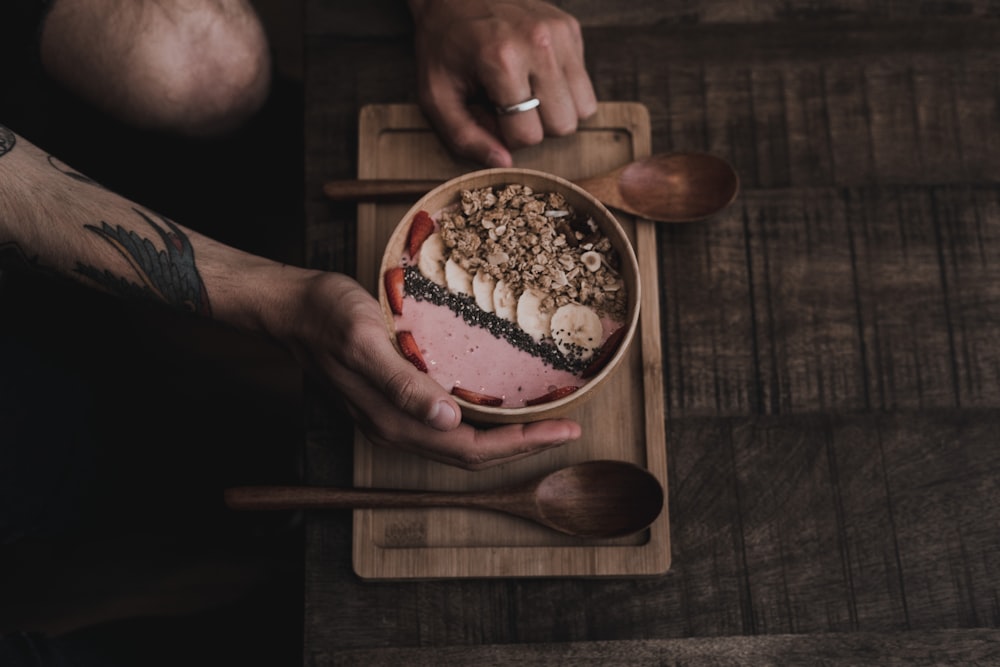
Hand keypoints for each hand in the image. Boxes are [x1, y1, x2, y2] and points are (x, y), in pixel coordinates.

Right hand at [283, 272, 580, 469]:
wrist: (290, 307)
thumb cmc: (327, 315)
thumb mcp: (365, 341)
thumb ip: (402, 384)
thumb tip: (448, 422)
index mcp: (396, 421)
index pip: (471, 450)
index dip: (522, 446)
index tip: (565, 429)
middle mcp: (398, 428)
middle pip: (471, 455)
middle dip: (524, 446)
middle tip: (568, 427)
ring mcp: (394, 417)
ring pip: (460, 444)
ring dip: (504, 438)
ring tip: (544, 421)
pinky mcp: (393, 401)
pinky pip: (446, 425)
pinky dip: (481, 422)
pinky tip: (498, 403)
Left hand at [408, 0, 597, 166]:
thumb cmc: (442, 47)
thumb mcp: (436, 96)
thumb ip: (464, 137)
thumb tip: (503, 163)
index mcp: (502, 61)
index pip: (528, 136)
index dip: (507, 136)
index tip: (490, 114)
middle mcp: (539, 44)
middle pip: (564, 125)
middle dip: (537, 126)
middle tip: (511, 105)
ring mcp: (560, 34)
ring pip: (584, 108)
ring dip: (556, 110)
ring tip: (527, 92)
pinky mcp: (571, 29)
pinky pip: (584, 83)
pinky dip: (562, 87)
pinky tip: (535, 72)